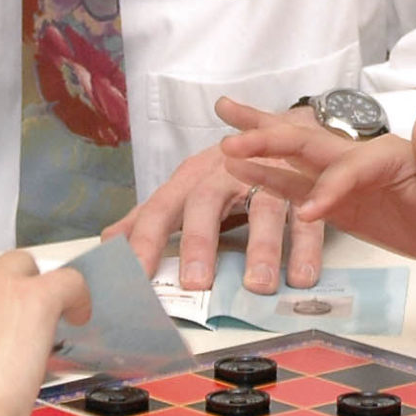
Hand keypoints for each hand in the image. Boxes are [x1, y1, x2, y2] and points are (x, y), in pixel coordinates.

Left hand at [105, 110, 324, 293]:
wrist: (289, 129)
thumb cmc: (229, 170)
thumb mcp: (188, 189)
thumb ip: (150, 217)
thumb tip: (108, 243)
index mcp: (192, 178)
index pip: (161, 208)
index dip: (145, 240)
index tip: (134, 276)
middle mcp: (226, 173)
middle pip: (208, 201)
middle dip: (201, 241)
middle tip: (197, 283)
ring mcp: (269, 176)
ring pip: (263, 209)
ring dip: (262, 247)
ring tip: (259, 286)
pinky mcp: (306, 186)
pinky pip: (307, 217)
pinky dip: (305, 247)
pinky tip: (302, 278)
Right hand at [217, 98, 415, 266]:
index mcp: (381, 153)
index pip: (346, 167)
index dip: (328, 187)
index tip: (312, 212)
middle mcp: (355, 160)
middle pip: (305, 143)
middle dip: (266, 136)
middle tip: (227, 124)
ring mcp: (342, 181)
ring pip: (292, 160)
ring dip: (258, 151)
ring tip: (220, 142)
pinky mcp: (336, 204)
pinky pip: (296, 190)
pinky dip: (268, 181)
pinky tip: (240, 173)